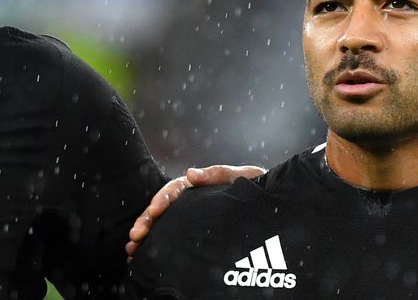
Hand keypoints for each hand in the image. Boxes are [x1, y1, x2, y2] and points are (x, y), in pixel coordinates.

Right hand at [125, 165, 266, 259]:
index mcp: (201, 185)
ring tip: (132, 248)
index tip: (154, 212)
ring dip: (146, 233)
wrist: (273, 204)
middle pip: (163, 207)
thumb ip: (220, 173)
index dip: (162, 199)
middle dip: (147, 220)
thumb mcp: (245, 175)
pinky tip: (142, 254)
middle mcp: (193, 199)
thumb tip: (190, 173)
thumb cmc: (259, 186)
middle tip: (135, 236)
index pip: (175, 189)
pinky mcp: (196, 229)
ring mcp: (193, 214)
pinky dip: (155, 243)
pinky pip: (172, 235)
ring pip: (163, 222)